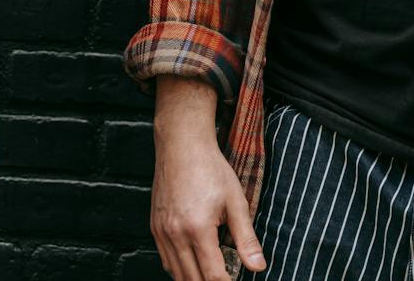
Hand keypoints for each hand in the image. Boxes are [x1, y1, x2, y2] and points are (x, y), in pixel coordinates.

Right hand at [152, 135, 265, 279]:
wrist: (182, 145)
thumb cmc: (210, 169)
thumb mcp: (235, 201)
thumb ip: (246, 238)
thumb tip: (258, 267)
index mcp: (198, 228)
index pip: (213, 276)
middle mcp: (175, 234)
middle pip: (193, 280)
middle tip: (225, 278)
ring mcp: (162, 231)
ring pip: (176, 274)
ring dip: (194, 280)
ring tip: (210, 275)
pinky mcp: (155, 227)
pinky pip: (166, 260)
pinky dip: (179, 270)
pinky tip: (192, 266)